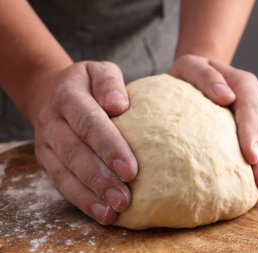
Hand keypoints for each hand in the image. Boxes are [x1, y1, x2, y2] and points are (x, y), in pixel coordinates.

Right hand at [30, 61, 136, 223]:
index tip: (131, 169)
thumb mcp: (99, 71)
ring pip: (66, 173)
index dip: (109, 147)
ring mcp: (46, 143)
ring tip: (115, 211)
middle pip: (76, 153)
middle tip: (125, 198)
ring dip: (91, 195)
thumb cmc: (87, 84)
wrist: (50, 91)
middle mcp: (53, 121)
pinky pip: (61, 183)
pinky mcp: (47, 160)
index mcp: (68, 96)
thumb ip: (110, 82)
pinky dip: (82, 200)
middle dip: (101, 178)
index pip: (89, 122)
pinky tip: (102, 213)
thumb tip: (119, 105)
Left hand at [168, 55, 257, 196]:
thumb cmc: (190, 74)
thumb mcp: (191, 66)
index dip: (251, 132)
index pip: (250, 108)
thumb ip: (206, 76)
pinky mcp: (250, 130)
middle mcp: (254, 100)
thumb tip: (226, 97)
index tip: (250, 156)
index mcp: (243, 84)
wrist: (197, 76)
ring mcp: (255, 117)